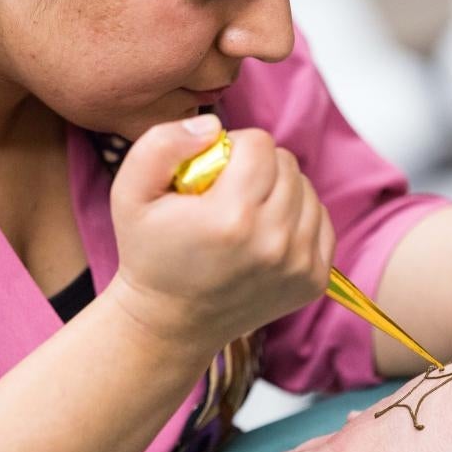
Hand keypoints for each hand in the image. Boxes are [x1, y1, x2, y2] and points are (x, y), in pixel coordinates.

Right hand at [109, 114, 334, 352]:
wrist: (169, 323)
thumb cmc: (148, 253)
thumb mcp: (130, 192)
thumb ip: (162, 143)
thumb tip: (214, 127)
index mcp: (231, 217)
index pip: (260, 144)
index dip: (233, 147)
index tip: (212, 171)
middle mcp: (274, 242)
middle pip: (287, 163)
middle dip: (258, 167)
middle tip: (226, 192)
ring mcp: (299, 264)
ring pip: (306, 189)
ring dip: (278, 191)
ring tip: (244, 213)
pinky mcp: (314, 280)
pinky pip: (320, 219)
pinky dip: (295, 217)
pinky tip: (264, 233)